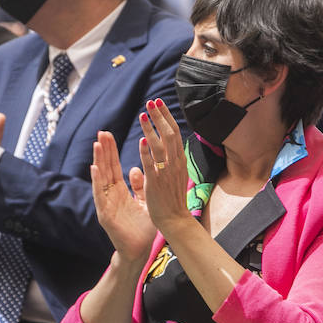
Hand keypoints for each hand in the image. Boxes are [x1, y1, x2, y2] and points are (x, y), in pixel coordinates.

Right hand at [91, 129, 155, 261]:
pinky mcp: (105, 214)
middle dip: (103, 151)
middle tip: (101, 132)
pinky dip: (97, 182)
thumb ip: (140, 186)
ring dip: (98, 161)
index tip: (109, 135)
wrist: (140, 251)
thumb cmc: (143, 228)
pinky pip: (100, 195)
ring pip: (100, 179)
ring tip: (96, 145)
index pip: (114, 167)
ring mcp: (106, 204)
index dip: (111, 152)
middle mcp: (111, 196)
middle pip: (105, 169)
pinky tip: (94, 168)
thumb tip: (136, 169)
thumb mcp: (144, 202)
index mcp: (120, 192)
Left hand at [136, 98, 191, 236]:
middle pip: (169, 134)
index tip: (158, 104)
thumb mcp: (176, 173)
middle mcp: (175, 163)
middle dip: (160, 116)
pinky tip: (142, 140)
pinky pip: (152, 164)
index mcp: (179, 160)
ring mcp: (166, 172)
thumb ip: (172, 158)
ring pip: (160, 146)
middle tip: (151, 102)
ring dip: (151, 129)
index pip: (174, 133)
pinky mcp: (156, 182)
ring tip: (143, 114)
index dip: (166, 117)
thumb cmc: (173, 198)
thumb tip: (168, 143)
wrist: (175, 220)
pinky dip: (147, 152)